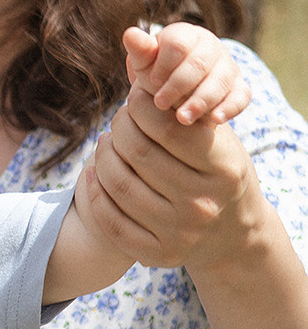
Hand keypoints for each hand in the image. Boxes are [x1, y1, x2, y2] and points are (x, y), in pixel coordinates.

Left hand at [84, 84, 262, 271]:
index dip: (141, 107)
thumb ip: (187, 111)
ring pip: (118, 184)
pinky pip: (111, 220)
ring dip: (102, 157)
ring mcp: (180, 233)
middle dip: (120, 127)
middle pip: (138, 153)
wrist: (233, 235)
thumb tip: (141, 73)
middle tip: (118, 120)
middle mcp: (202, 203)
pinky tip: (95, 173)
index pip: (169, 127)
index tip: (134, 100)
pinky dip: (96, 192)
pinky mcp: (159, 255)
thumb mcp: (219, 140)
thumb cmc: (219, 173)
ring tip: (106, 143)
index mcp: (223, 169)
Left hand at [122, 24, 249, 125]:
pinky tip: (215, 119)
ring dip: (200, 100)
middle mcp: (211, 47)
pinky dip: (230, 107)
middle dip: (178, 85)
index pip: (179, 43)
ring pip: (220, 80)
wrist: (179, 96)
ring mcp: (228, 67)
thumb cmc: (159, 75)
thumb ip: (140, 51)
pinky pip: (241, 95)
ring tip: (182, 118)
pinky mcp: (240, 87)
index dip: (164, 64)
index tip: (153, 81)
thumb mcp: (146, 64)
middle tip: (160, 104)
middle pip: (199, 63)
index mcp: (186, 35)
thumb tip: (130, 34)